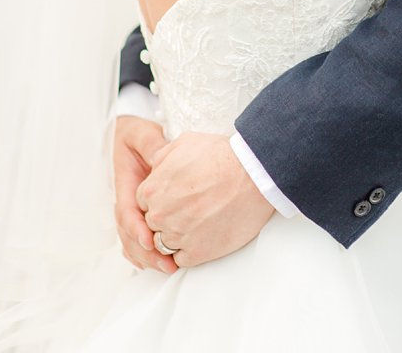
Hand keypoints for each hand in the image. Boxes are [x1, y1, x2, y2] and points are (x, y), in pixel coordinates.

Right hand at [113, 116, 176, 274]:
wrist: (126, 137)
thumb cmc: (136, 135)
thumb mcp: (142, 134)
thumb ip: (151, 144)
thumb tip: (160, 157)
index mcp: (125, 185)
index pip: (127, 212)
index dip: (138, 229)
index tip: (151, 240)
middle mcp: (125, 201)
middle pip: (130, 234)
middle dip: (147, 251)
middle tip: (168, 264)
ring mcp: (129, 209)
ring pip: (131, 240)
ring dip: (147, 257)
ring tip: (168, 268)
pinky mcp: (136, 214)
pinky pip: (135, 238)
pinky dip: (143, 254)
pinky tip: (157, 263)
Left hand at [135, 132, 273, 267]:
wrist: (257, 173)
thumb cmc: (224, 155)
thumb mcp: (186, 142)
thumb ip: (162, 156)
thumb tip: (154, 165)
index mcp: (153, 190)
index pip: (144, 203)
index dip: (162, 199)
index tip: (180, 196)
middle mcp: (160, 215)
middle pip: (153, 224)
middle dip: (169, 217)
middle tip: (193, 208)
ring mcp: (177, 236)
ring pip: (164, 245)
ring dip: (179, 236)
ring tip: (201, 222)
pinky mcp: (197, 253)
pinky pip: (181, 260)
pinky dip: (191, 251)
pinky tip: (206, 236)